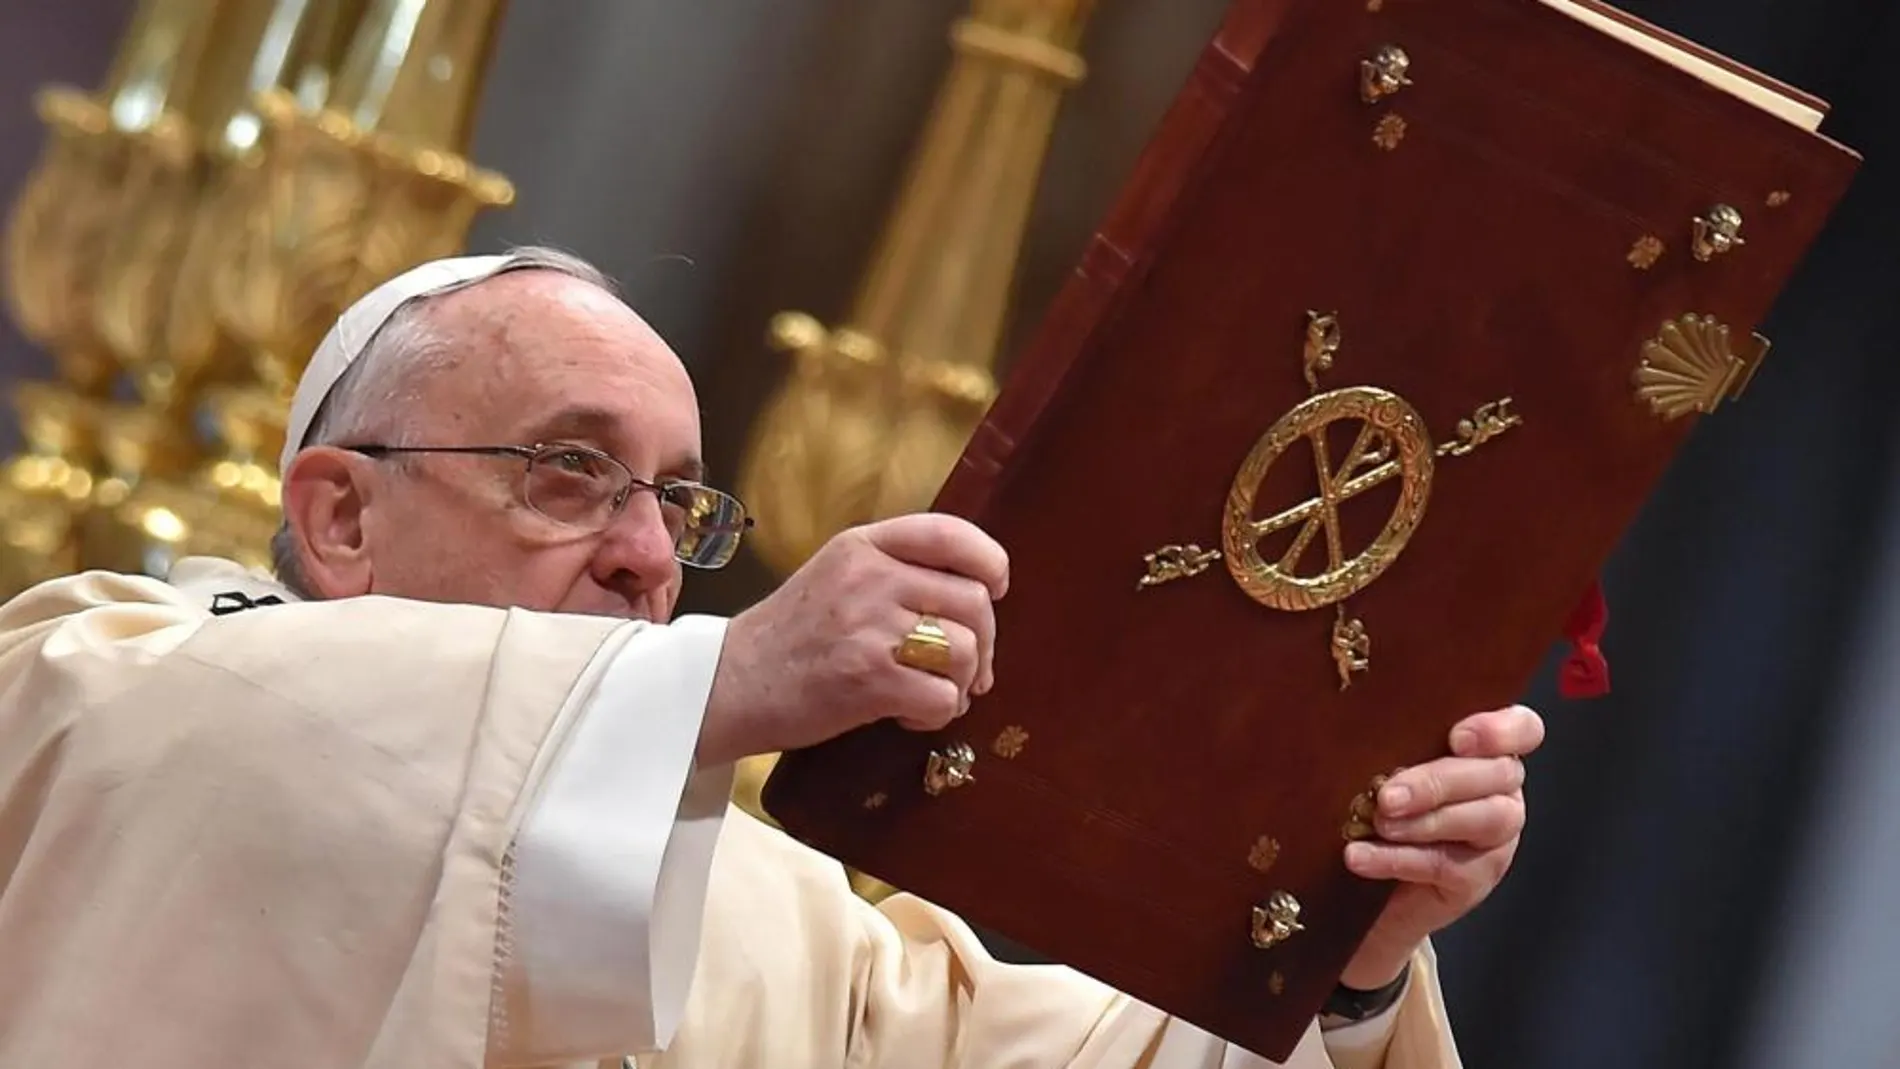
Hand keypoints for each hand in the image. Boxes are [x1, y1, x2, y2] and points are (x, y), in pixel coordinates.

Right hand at [697, 513, 1008, 766]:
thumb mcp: (834, 576)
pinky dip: (937, 714)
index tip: (994, 588)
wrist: (728, 685)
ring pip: (965, 650)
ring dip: (962, 682)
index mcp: (862, 545)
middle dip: (984, 642)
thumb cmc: (789, 637)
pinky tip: (906, 714)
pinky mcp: (869, 680)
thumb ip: (893, 570)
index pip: (949, 534)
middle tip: (968, 669)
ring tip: (931, 693)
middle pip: (973, 600)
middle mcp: (869, 578)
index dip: (989, 561)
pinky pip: (943, 696)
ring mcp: (869, 628)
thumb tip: (973, 593)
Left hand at [1336, 704, 1543, 989]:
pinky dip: (1399, 858)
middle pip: (1498, 774)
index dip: (1500, 730)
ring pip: (1485, 819)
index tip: (1458, 738)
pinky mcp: (1476, 878)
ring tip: (1379, 824)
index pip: (1522, 728)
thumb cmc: (1374, 801)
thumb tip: (1360, 719)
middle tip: (1388, 795)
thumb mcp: (1384, 761)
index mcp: (1486, 748)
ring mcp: (1496, 837)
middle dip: (1438, 783)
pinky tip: (1361, 856)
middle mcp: (1501, 789)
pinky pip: (1446, 865)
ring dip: (1426, 821)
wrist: (1359, 877)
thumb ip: (1394, 740)